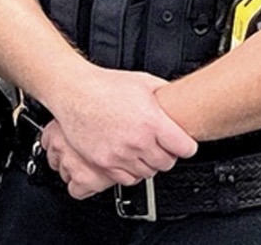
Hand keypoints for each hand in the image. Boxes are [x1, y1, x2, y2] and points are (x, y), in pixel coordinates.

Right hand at [39, 65, 196, 198]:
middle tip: (158, 144)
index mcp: (152, 121)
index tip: (182, 143)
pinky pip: (127, 178)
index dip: (185, 145)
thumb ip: (164, 93)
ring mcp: (121, 154)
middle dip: (166, 154)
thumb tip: (180, 99)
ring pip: (148, 173)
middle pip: (168, 163)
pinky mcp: (105, 162)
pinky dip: (129, 170)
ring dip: (147, 163)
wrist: (74, 91)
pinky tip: (126, 156)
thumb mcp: (143, 81)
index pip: (186, 148)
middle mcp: (138, 141)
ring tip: (140, 148)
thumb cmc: (105, 85)